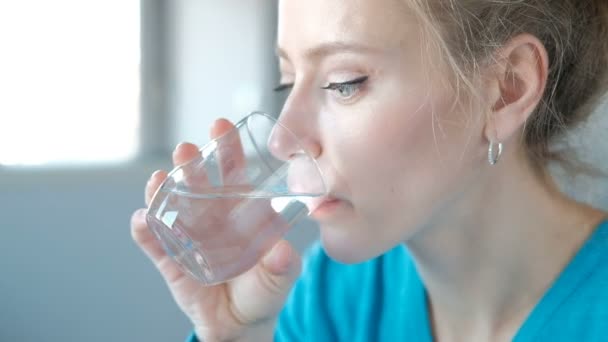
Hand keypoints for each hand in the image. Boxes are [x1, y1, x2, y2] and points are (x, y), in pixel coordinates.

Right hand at [131, 119, 301, 340]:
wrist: (239, 325)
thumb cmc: (264, 292)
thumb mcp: (279, 278)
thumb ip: (283, 265)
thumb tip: (283, 251)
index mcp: (239, 211)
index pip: (234, 174)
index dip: (227, 149)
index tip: (222, 124)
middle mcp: (212, 217)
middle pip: (198, 183)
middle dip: (192, 164)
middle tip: (186, 149)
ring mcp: (188, 235)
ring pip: (173, 205)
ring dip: (165, 189)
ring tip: (161, 178)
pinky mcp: (170, 258)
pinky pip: (154, 242)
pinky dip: (146, 230)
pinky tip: (141, 219)